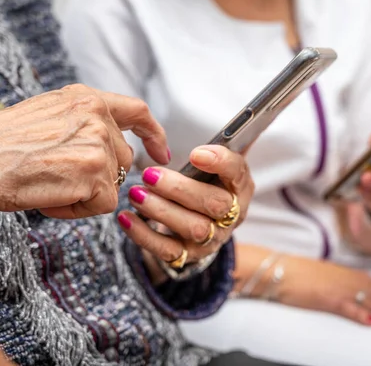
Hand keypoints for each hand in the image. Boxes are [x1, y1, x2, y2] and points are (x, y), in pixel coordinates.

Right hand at [0, 84, 168, 232]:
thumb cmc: (0, 145)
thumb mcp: (48, 116)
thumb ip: (84, 123)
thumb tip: (114, 146)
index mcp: (85, 98)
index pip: (137, 112)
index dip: (154, 134)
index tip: (161, 153)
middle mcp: (96, 115)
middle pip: (122, 159)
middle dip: (99, 175)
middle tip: (58, 177)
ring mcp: (98, 143)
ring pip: (112, 183)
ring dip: (84, 192)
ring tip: (47, 183)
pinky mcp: (95, 172)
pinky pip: (102, 204)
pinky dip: (77, 209)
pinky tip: (50, 197)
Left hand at [117, 145, 253, 271]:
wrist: (203, 226)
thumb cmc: (207, 185)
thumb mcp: (218, 165)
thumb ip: (223, 144)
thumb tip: (245, 115)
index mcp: (240, 186)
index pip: (238, 173)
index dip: (220, 163)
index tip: (195, 153)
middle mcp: (231, 215)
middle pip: (214, 205)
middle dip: (180, 189)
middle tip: (150, 174)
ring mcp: (211, 238)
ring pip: (192, 228)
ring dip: (161, 210)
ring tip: (135, 193)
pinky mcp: (188, 256)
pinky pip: (168, 251)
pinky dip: (144, 235)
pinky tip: (125, 217)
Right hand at [280, 256, 370, 325]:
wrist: (280, 270)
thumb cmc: (303, 277)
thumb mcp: (333, 281)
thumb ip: (351, 291)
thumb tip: (367, 305)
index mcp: (356, 278)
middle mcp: (353, 282)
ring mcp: (341, 290)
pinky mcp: (326, 298)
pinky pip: (347, 307)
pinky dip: (361, 314)